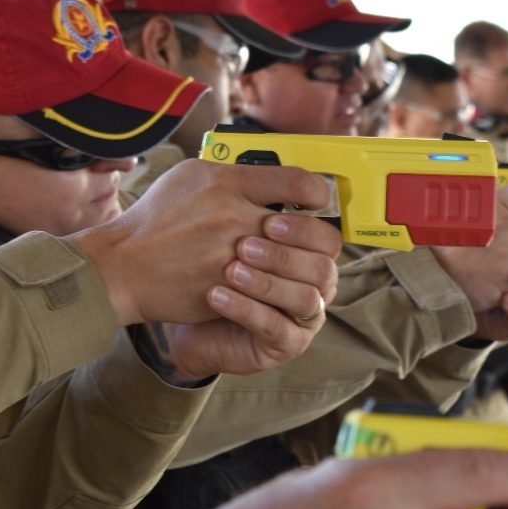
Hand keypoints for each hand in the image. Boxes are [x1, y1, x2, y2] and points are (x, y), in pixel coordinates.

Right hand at [68, 159, 340, 325]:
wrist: (120, 267)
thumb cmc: (154, 221)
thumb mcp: (189, 177)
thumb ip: (233, 174)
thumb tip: (271, 174)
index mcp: (226, 181)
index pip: (298, 181)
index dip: (317, 193)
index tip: (316, 202)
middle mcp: (233, 215)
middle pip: (305, 229)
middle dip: (313, 239)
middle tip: (310, 244)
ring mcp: (231, 256)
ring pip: (291, 266)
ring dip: (295, 269)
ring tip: (289, 268)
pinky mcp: (228, 290)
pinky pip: (268, 292)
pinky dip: (272, 291)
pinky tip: (266, 288)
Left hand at [157, 214, 339, 377]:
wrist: (181, 310)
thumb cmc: (206, 263)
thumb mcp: (224, 225)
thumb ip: (246, 201)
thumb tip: (251, 163)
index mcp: (308, 251)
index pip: (326, 235)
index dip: (304, 226)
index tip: (269, 217)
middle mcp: (315, 284)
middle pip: (323, 267)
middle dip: (285, 255)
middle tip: (245, 244)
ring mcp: (304, 317)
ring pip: (305, 299)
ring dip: (268, 282)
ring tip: (231, 270)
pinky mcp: (286, 344)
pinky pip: (275, 327)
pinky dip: (246, 309)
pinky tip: (216, 294)